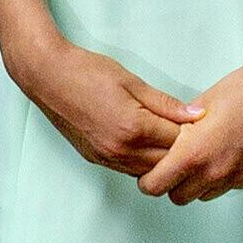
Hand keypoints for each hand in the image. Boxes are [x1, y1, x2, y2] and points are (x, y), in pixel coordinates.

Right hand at [9, 36, 187, 183]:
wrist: (45, 75)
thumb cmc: (87, 72)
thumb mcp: (132, 81)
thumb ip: (165, 103)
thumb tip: (197, 115)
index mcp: (134, 127)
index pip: (178, 141)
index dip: (191, 131)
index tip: (195, 121)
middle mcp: (121, 149)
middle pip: (166, 162)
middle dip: (179, 148)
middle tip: (183, 130)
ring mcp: (106, 157)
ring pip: (148, 171)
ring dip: (160, 158)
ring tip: (164, 137)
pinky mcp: (95, 158)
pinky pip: (129, 169)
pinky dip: (142, 160)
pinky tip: (144, 143)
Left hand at [135, 51, 242, 204]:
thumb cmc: (239, 93)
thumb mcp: (193, 111)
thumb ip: (175, 135)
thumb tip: (164, 146)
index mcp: (193, 154)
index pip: (156, 186)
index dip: (148, 181)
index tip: (149, 175)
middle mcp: (216, 172)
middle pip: (178, 197)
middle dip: (173, 183)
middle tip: (174, 166)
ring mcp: (238, 177)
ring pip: (205, 194)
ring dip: (199, 183)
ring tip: (203, 158)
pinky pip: (230, 187)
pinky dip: (223, 177)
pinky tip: (226, 155)